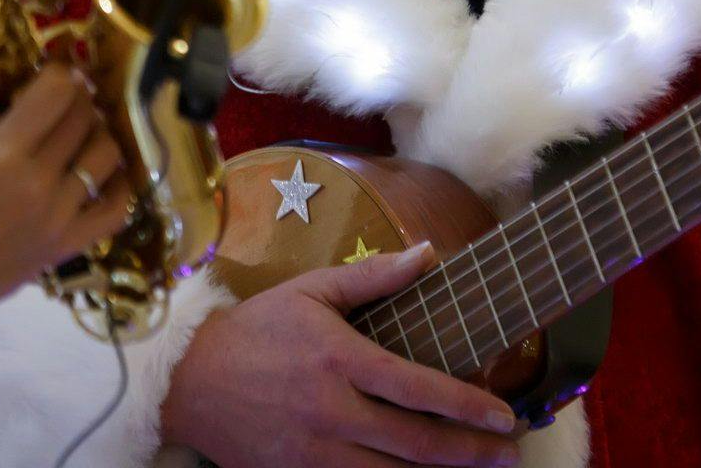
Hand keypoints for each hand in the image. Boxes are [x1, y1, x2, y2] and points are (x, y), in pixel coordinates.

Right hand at [0, 68, 135, 331]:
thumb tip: (0, 100)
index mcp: (2, 155)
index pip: (57, 92)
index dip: (60, 73)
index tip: (53, 72)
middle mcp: (39, 183)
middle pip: (84, 118)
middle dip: (80, 98)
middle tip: (69, 96)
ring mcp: (59, 218)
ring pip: (107, 157)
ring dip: (100, 134)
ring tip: (84, 131)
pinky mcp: (67, 246)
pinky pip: (115, 211)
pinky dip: (118, 186)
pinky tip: (104, 172)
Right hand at [163, 243, 520, 466]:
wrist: (191, 381)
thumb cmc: (256, 329)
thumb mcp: (311, 290)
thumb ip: (374, 277)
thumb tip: (429, 252)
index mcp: (338, 359)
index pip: (417, 387)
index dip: (467, 405)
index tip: (505, 412)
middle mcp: (331, 411)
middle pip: (415, 442)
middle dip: (471, 452)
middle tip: (510, 453)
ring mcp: (314, 453)